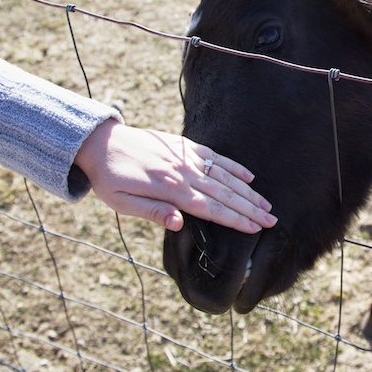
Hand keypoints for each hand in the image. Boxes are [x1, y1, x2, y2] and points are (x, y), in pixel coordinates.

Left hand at [74, 119, 275, 232]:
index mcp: (169, 190)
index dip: (235, 219)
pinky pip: (215, 158)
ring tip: (266, 205)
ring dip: (248, 192)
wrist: (100, 143)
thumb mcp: (121, 202)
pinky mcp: (184, 147)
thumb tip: (180, 224)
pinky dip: (233, 168)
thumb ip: (152, 212)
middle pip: (224, 194)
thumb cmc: (109, 178)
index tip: (255, 229)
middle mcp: (183, 173)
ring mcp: (186, 158)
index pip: (210, 208)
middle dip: (250, 209)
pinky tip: (248, 178)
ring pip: (224, 177)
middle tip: (272, 221)